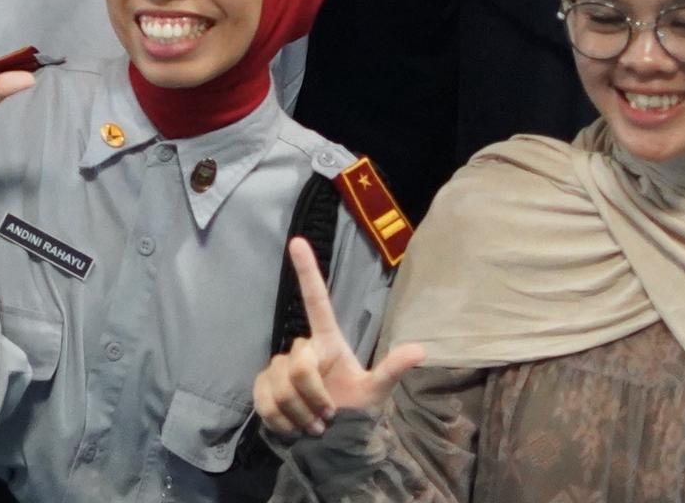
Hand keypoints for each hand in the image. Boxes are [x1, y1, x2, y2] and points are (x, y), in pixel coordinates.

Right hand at [253, 236, 425, 439]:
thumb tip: (422, 350)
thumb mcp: (376, 392)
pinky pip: (264, 398)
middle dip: (313, 396)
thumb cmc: (356, 412)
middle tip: (327, 416)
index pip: (316, 301)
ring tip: (314, 426)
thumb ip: (392, 370)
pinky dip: (280, 419)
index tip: (297, 241)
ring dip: (299, 413)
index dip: (307, 271)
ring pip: (280, 385)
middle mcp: (302, 349)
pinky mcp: (263, 387)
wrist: (334, 444)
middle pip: (298, 365)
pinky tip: (293, 428)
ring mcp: (279, 368)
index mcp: (328, 341)